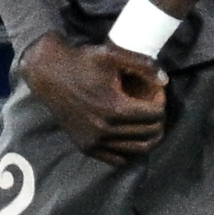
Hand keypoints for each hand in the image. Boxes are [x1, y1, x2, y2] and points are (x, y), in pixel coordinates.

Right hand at [20, 33, 170, 161]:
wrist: (48, 74)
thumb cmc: (82, 62)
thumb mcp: (113, 55)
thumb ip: (143, 65)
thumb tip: (165, 81)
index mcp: (115, 107)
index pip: (155, 114)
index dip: (161, 102)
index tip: (157, 94)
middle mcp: (105, 129)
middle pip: (149, 132)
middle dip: (159, 119)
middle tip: (155, 107)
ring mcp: (94, 141)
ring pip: (137, 149)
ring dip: (149, 137)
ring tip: (149, 123)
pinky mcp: (86, 146)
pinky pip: (117, 159)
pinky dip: (129, 150)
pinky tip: (131, 136)